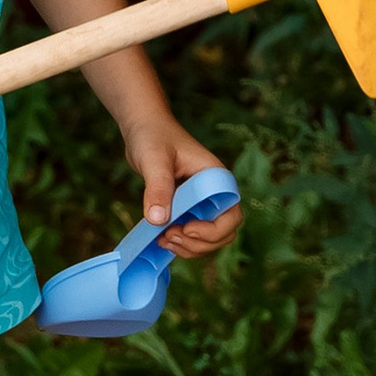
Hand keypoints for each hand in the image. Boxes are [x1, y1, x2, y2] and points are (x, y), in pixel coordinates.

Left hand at [122, 112, 240, 255]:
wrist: (143, 127)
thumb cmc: (152, 136)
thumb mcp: (154, 160)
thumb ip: (158, 188)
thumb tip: (158, 220)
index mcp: (217, 179)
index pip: (232, 214)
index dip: (213, 230)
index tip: (186, 228)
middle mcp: (214, 193)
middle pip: (223, 233)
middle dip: (199, 243)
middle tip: (169, 236)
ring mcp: (201, 202)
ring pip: (208, 239)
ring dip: (189, 247)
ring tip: (163, 239)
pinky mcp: (187, 208)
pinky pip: (192, 234)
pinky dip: (180, 242)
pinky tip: (160, 238)